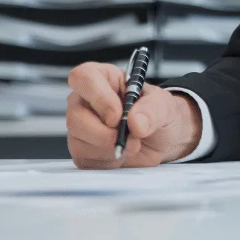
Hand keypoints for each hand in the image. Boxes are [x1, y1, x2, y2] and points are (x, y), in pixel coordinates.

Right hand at [66, 62, 202, 168]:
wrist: (161, 138)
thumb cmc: (156, 112)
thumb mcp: (163, 104)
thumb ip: (152, 110)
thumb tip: (135, 122)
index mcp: (103, 79)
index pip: (83, 77)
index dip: (99, 98)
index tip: (118, 115)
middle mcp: (86, 101)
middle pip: (76, 118)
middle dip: (105, 134)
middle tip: (130, 137)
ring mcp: (82, 127)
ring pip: (79, 143)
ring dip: (110, 149)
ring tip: (132, 144)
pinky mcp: (83, 150)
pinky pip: (86, 160)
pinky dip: (108, 161)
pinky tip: (122, 153)